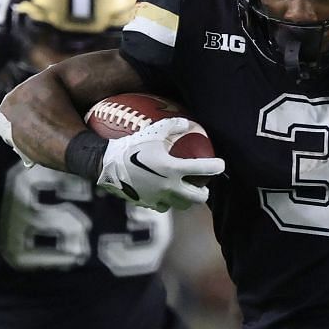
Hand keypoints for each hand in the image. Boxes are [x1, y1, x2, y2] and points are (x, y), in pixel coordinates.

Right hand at [95, 117, 219, 211]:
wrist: (107, 165)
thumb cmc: (131, 146)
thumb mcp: (152, 131)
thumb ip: (173, 126)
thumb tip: (188, 123)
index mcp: (174, 169)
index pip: (204, 170)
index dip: (217, 167)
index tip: (221, 164)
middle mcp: (170, 187)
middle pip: (199, 197)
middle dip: (205, 191)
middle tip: (203, 185)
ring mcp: (160, 198)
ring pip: (183, 205)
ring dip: (188, 199)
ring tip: (186, 191)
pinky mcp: (149, 204)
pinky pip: (164, 206)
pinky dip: (168, 201)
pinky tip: (165, 194)